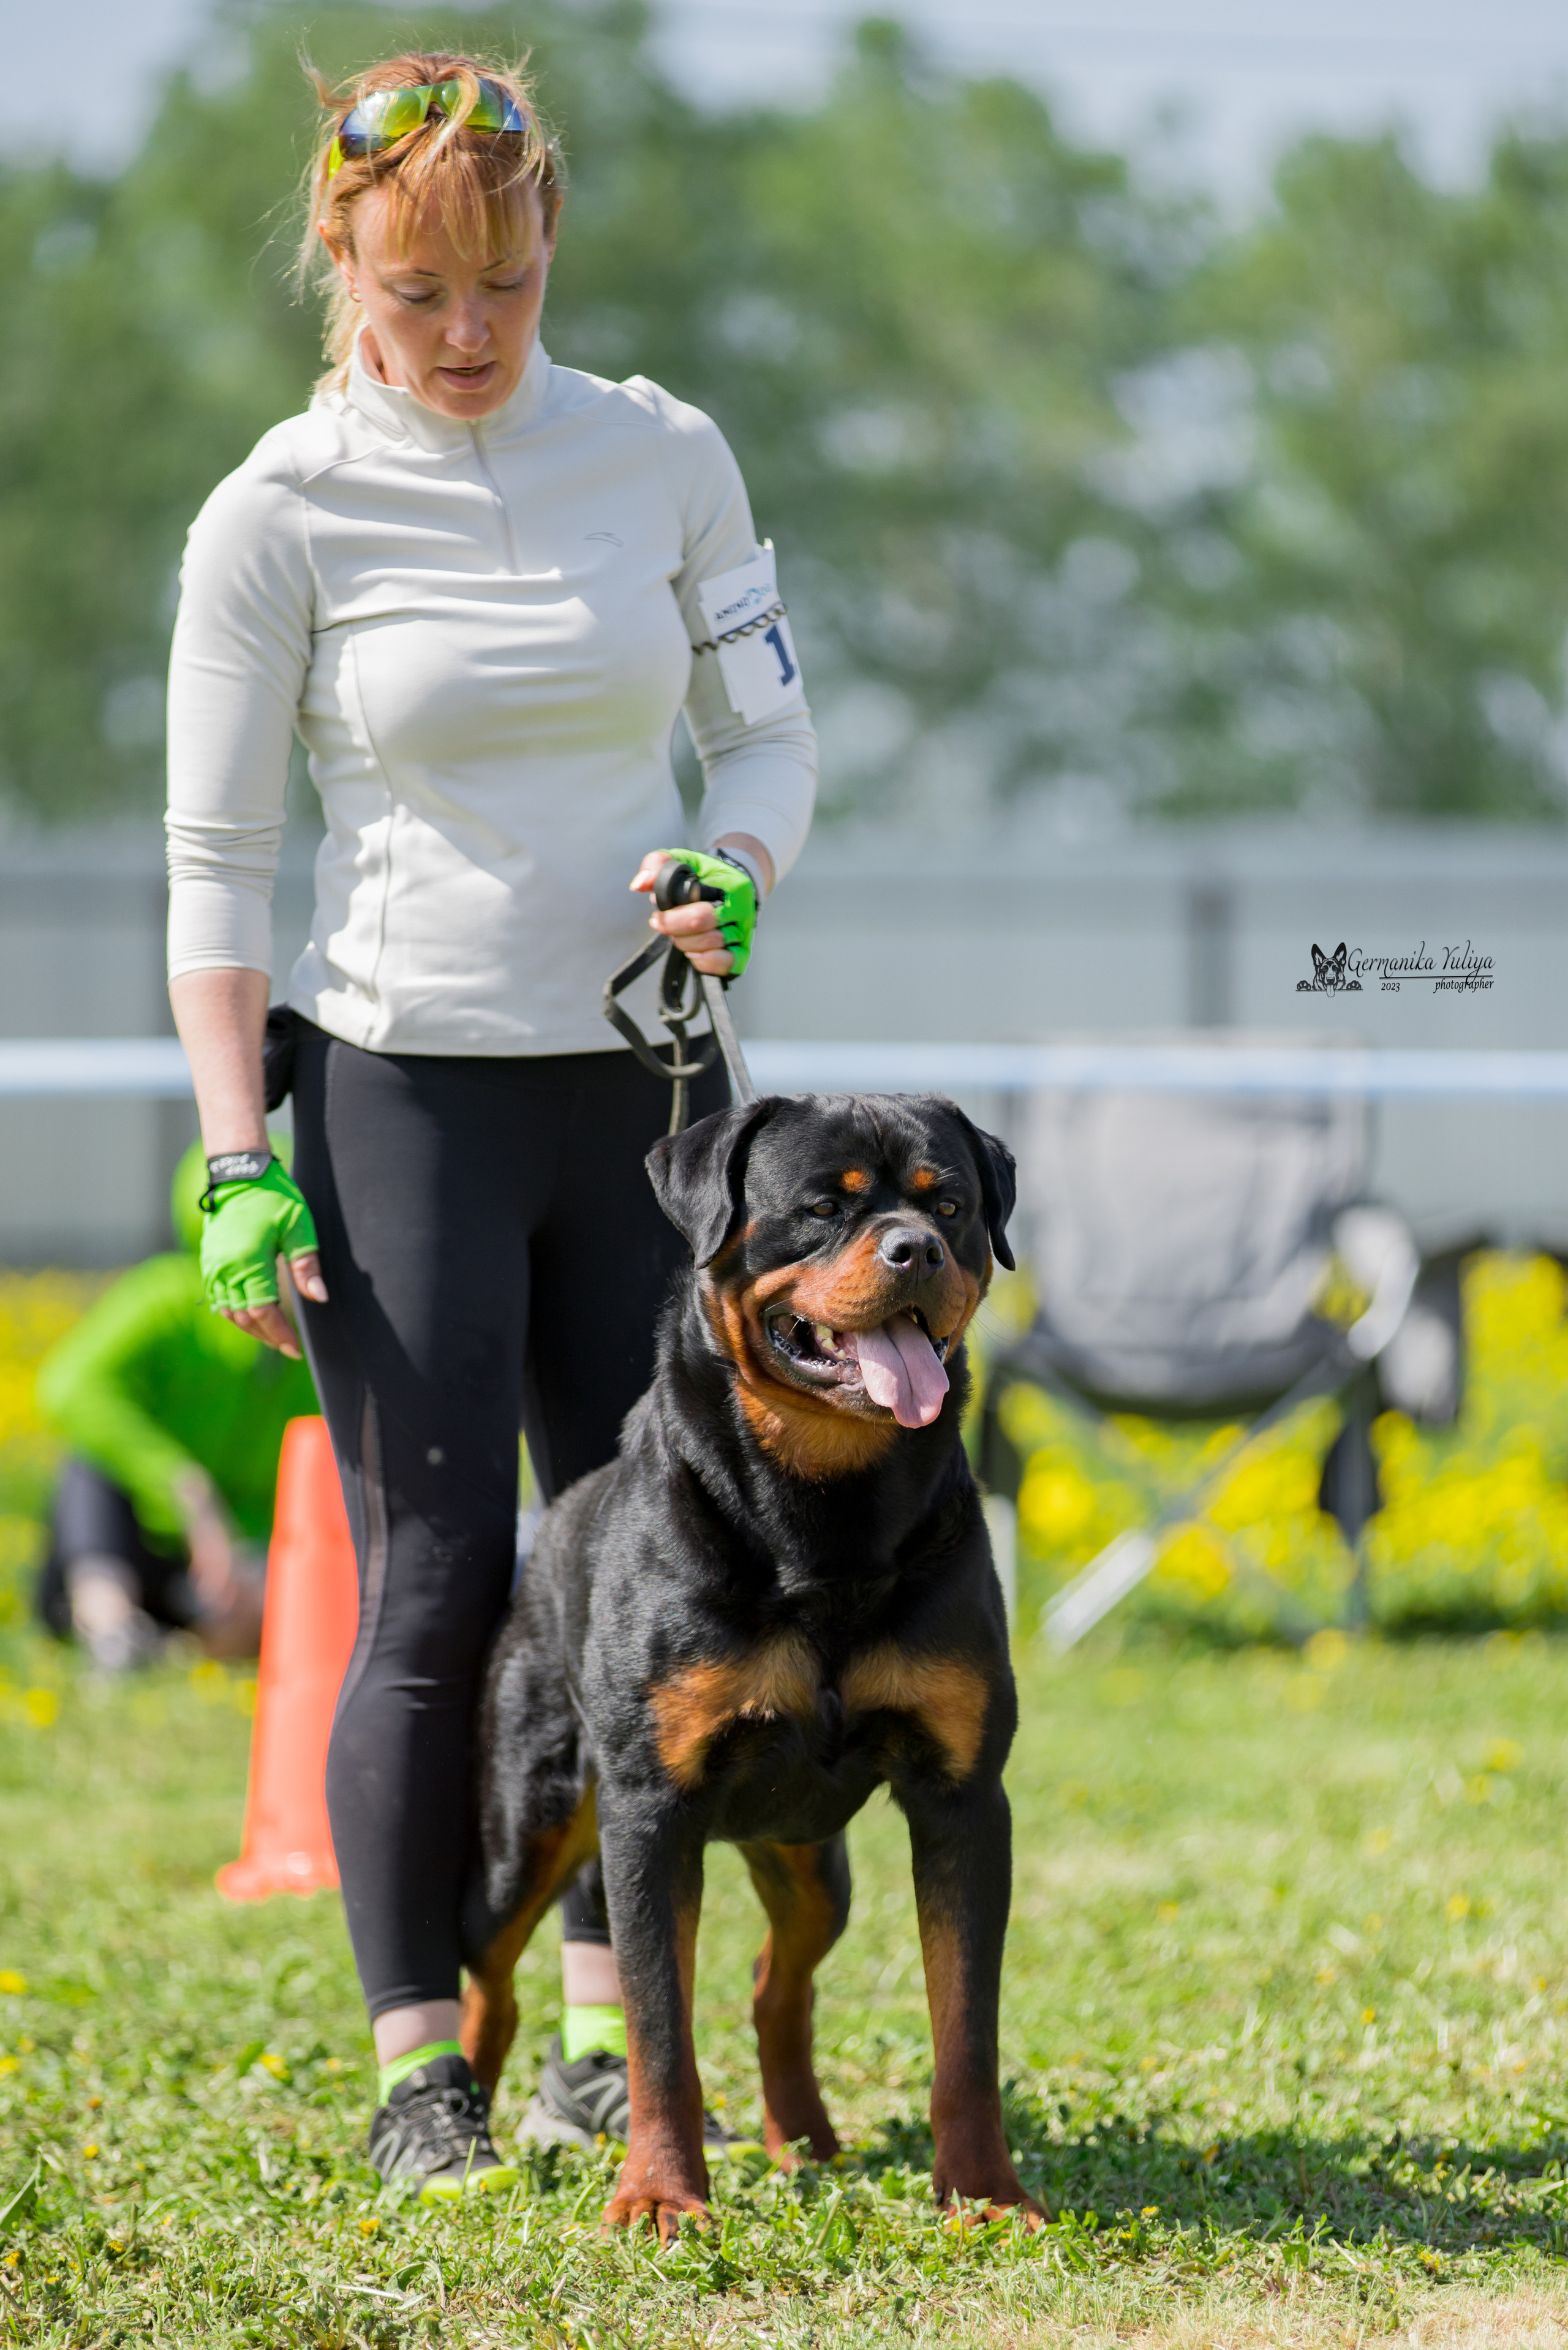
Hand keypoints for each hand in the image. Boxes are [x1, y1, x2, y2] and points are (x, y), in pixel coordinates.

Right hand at [199, 1160, 326, 1359]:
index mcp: (249, 1262)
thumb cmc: (274, 1196)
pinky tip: (251, 1315)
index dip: (280, 1335)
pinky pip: (217, 1298)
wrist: (240, 1172)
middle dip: (268, 1337)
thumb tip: (319, 1299)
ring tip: (273, 1336)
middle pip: (245, 1318)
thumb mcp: (298, 1227)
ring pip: (228, 1312)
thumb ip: (307, 1266)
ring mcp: (213, 1265)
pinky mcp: (208, 1260)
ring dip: (250, 1328)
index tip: (297, 1350)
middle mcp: (225, 1268)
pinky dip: (234, 1312)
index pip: (263, 1313)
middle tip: (289, 1347)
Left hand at [630, 838, 770, 976]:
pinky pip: (727, 966)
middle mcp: (743, 912)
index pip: (700, 913)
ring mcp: (744, 933)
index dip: (673, 918)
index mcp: (733, 888)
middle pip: (706, 935)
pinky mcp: (742, 951)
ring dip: (687, 946)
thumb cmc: (703, 873)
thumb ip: (657, 864)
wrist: (730, 883)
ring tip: (677, 934)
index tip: (658, 913)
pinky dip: (706, 963)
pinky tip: (693, 953)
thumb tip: (639, 885)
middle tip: (662, 924)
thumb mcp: (681, 859)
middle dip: (677, 932)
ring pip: (712, 950)